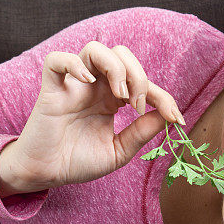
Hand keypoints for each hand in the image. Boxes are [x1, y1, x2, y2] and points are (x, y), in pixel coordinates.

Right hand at [1, 41, 184, 190]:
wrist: (47, 173)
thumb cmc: (78, 161)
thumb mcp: (118, 151)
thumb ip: (140, 134)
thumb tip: (166, 118)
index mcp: (111, 99)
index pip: (143, 84)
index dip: (163, 97)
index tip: (176, 118)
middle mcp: (95, 86)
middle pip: (122, 55)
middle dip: (139, 77)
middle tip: (137, 107)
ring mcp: (74, 85)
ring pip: (95, 49)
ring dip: (115, 67)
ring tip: (119, 95)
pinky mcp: (51, 89)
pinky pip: (57, 60)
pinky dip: (73, 63)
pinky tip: (87, 81)